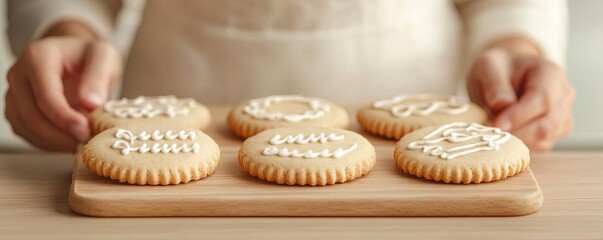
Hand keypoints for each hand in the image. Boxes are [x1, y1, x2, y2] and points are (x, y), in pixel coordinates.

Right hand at [5, 30, 120, 151]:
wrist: (75, 55)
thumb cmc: (89, 55)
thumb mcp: (104, 57)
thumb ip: (98, 78)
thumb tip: (90, 104)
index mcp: (38, 57)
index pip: (46, 95)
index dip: (65, 118)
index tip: (86, 131)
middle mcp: (19, 74)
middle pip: (32, 116)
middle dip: (61, 135)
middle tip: (88, 143)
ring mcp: (14, 93)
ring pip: (26, 128)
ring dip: (55, 142)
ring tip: (84, 143)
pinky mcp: (16, 109)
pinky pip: (26, 133)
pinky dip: (48, 142)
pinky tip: (71, 141)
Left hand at [468, 36, 574, 150]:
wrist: (504, 74)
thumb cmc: (498, 69)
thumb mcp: (488, 67)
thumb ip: (494, 85)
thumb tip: (502, 106)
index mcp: (550, 74)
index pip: (542, 99)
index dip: (519, 116)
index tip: (495, 125)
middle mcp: (563, 94)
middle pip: (547, 123)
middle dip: (516, 132)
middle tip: (488, 133)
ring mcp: (562, 114)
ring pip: (545, 138)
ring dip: (517, 140)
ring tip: (493, 132)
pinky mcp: (555, 130)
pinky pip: (541, 145)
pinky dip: (521, 145)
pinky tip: (504, 136)